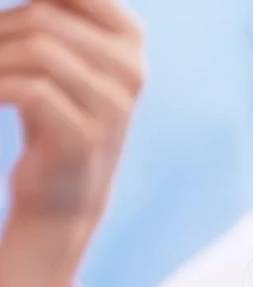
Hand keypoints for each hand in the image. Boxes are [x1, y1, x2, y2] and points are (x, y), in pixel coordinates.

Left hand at [0, 0, 143, 286]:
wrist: (64, 193)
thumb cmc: (52, 113)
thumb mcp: (62, 59)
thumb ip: (52, 18)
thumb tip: (28, 2)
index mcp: (130, 41)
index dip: (36, 0)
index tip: (8, 31)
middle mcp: (131, 71)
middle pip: (46, 17)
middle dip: (0, 29)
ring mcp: (113, 106)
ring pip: (38, 49)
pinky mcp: (85, 136)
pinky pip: (30, 89)